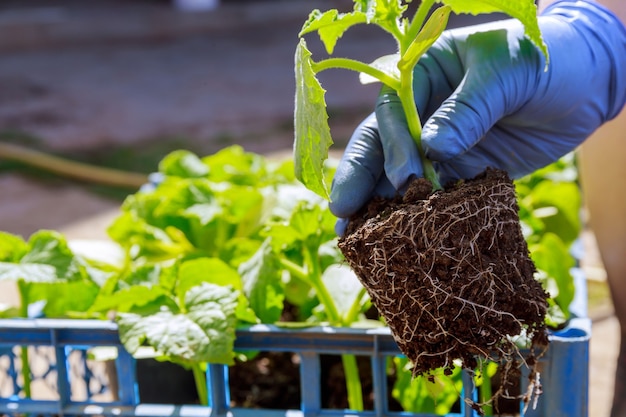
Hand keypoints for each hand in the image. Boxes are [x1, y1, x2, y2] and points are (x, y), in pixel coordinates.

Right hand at [330, 0, 625, 223]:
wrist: (584, 84)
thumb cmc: (542, 59)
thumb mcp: (505, 72)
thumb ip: (468, 108)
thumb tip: (432, 148)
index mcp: (422, 73)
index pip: (392, 110)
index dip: (392, 144)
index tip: (405, 176)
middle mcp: (421, 111)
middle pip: (380, 145)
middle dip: (361, 180)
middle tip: (342, 214)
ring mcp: (437, 144)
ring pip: (398, 176)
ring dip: (380, 206)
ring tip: (358, 239)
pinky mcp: (458, 171)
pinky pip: (432, 196)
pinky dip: (417, 217)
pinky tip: (401, 239)